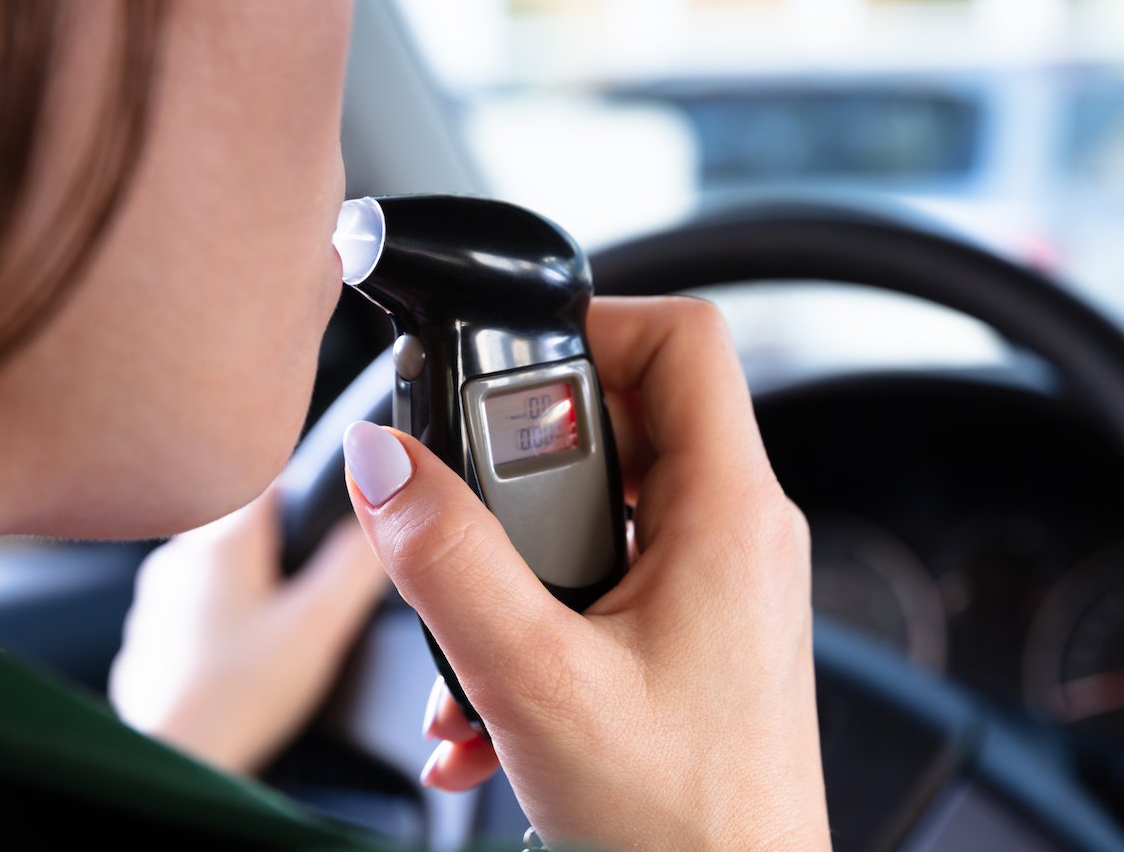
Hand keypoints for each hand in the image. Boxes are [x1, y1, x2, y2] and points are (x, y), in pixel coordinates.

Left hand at [110, 483, 385, 774]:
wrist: (172, 761)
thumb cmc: (235, 698)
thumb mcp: (318, 625)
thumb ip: (355, 564)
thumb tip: (382, 518)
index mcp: (221, 538)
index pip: (268, 477)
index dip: (306, 493)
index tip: (325, 522)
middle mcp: (179, 556)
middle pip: (244, 525)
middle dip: (281, 549)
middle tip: (310, 590)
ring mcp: (156, 600)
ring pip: (218, 569)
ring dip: (249, 587)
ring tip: (280, 630)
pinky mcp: (147, 640)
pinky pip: (194, 612)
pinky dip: (221, 625)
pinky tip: (242, 661)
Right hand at [342, 297, 829, 851]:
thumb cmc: (686, 828)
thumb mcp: (536, 683)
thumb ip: (449, 561)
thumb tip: (385, 461)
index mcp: (730, 514)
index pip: (681, 339)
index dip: (592, 323)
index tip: (505, 365)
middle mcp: (738, 536)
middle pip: (630, 417)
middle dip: (524, 463)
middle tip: (464, 507)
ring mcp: (720, 590)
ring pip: (607, 511)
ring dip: (518, 562)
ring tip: (466, 639)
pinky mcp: (697, 639)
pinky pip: (611, 583)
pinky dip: (540, 620)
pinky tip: (486, 710)